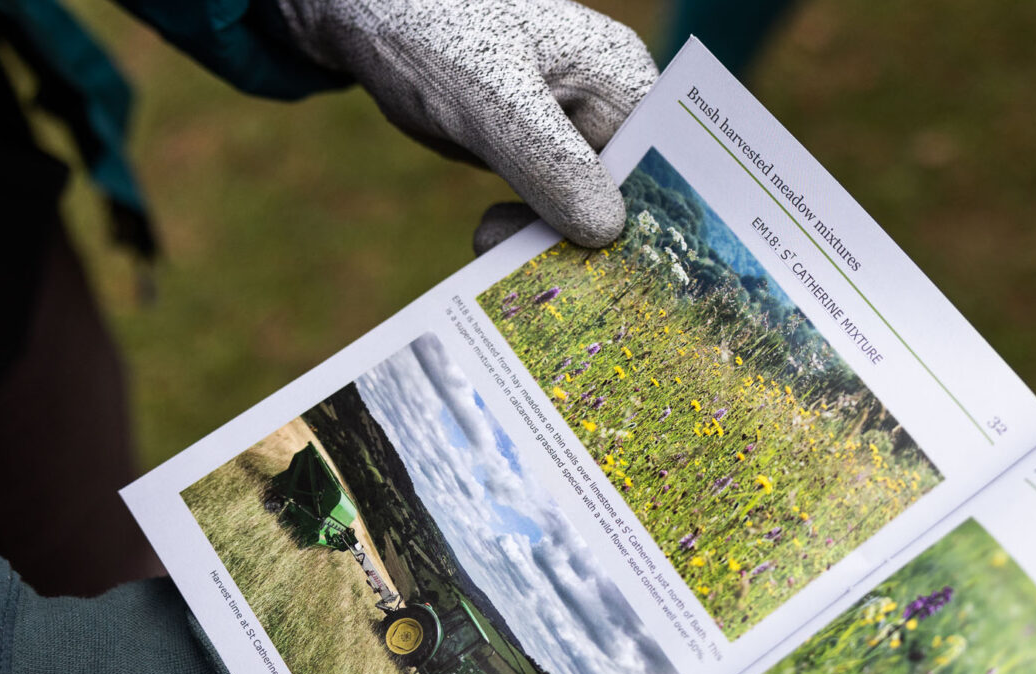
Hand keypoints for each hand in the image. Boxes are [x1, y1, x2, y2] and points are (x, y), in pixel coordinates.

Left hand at [273, 0, 657, 246]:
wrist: (368, 18)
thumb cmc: (434, 27)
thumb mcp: (490, 96)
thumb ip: (546, 159)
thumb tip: (606, 231)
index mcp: (622, 81)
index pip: (667, 165)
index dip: (660, 224)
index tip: (637, 278)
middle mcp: (607, 114)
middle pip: (630, 203)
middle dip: (597, 249)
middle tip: (557, 284)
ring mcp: (571, 143)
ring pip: (585, 221)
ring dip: (547, 250)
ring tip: (491, 245)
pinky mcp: (535, 166)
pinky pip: (546, 218)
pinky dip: (522, 241)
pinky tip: (488, 246)